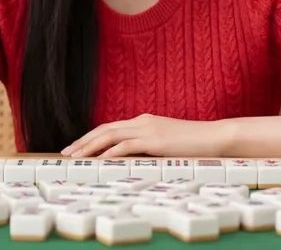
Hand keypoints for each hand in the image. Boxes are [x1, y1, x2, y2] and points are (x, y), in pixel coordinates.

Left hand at [61, 114, 232, 158]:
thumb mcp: (166, 143)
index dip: (90, 137)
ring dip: (90, 147)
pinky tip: (100, 159)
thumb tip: (132, 157)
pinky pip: (128, 146)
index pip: (110, 127)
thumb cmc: (193, 143)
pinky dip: (111, 152)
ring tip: (76, 157)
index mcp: (143, 121)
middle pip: (104, 129)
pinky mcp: (156, 141)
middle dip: (83, 141)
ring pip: (110, 136)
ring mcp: (149, 130)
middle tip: (66, 153)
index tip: (76, 147)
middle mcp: (142, 122)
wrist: (214, 137)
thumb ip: (148, 146)